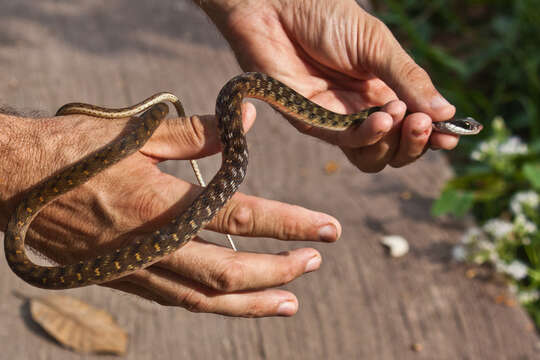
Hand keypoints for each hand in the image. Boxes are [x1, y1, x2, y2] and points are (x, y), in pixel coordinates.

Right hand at [0, 104, 339, 316]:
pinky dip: (214, 304)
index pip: (244, 218)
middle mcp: (156, 247)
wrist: (13, 183)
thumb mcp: (138, 135)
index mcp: (163, 206)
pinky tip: (236, 301)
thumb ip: (199, 134)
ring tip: (290, 300)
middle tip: (314, 263)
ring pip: (207, 299)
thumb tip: (248, 123)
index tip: (327, 229)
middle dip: (280, 271)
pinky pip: (179, 300)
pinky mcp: (127, 278)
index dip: (291, 224)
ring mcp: (140, 270)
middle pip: (233, 272)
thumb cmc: (74, 154)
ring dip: (253, 301)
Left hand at [199, 0, 458, 171]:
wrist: (277, 6)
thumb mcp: (377, 45)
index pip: (411, 127)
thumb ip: (408, 79)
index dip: (431, 136)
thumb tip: (448, 113)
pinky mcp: (311, 122)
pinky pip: (344, 141)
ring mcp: (336, 120)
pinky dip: (368, 135)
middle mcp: (360, 112)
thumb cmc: (326, 16)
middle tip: (425, 123)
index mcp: (381, 91)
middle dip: (415, 143)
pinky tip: (384, 119)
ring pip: (372, 155)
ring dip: (394, 143)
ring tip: (405, 118)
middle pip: (394, 150)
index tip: (452, 135)